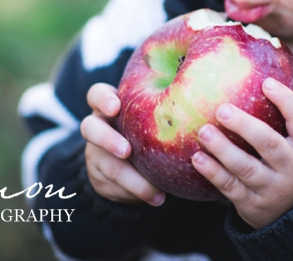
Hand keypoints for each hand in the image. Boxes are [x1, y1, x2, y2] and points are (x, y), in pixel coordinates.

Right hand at [80, 83, 165, 206]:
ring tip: (152, 190)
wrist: (128, 160)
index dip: (102, 100)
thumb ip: (164, 109)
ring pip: (103, 162)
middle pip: (89, 127)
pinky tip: (157, 198)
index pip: (97, 95)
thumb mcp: (151, 115)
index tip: (115, 107)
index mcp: (110, 105)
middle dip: (107, 139)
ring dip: (129, 177)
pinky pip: (114, 186)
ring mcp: (97, 152)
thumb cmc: (147, 127)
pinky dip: (137, 193)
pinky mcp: (100, 176)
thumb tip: (203, 108)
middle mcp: (99, 127)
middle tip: (126, 151)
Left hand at [191, 76, 292, 228]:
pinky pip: (230, 188)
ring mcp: (272, 189)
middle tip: (222, 109)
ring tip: (203, 131)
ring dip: (223, 150)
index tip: (265, 83)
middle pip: (270, 145)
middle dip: (245, 126)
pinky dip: (213, 174)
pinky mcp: (252, 205)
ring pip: (246, 168)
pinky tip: (197, 158)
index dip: (286, 101)